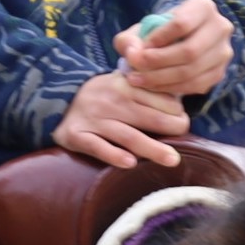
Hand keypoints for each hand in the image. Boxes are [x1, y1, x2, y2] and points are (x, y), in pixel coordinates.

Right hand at [53, 72, 188, 169]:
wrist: (57, 99)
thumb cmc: (102, 96)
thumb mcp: (122, 81)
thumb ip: (147, 89)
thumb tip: (180, 105)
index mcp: (126, 86)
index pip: (157, 99)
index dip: (175, 110)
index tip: (184, 121)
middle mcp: (111, 102)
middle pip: (149, 118)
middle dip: (172, 128)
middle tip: (187, 137)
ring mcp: (94, 120)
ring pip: (128, 135)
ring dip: (152, 148)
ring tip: (172, 159)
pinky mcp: (77, 136)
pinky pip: (97, 147)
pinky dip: (113, 155)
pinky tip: (130, 163)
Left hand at [115, 0, 234, 97]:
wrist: (182, 40)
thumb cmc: (160, 31)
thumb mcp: (142, 28)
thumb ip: (130, 39)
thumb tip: (132, 54)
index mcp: (203, 7)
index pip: (181, 24)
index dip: (158, 39)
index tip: (139, 48)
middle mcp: (221, 27)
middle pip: (189, 51)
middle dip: (157, 62)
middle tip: (135, 68)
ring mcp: (223, 52)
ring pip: (192, 71)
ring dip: (161, 79)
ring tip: (137, 80)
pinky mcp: (219, 73)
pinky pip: (195, 85)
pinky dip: (171, 88)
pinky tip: (153, 86)